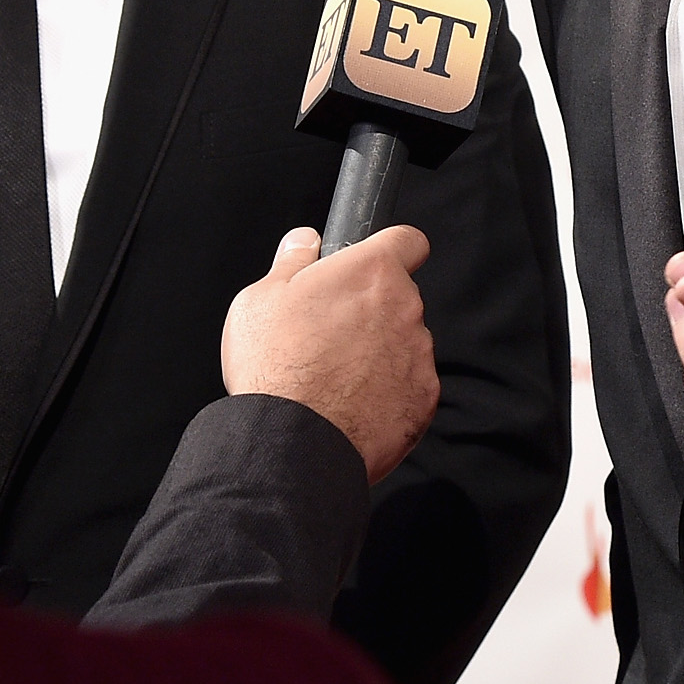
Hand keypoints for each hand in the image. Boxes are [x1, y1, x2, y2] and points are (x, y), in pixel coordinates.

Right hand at [221, 225, 438, 482]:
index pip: (408, 241)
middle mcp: (406, 308)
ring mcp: (419, 356)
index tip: (371, 264)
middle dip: (373, 309)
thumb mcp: (261, 299)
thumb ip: (292, 262)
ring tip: (335, 377)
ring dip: (380, 352)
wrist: (293, 442)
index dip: (390, 249)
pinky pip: (408, 386)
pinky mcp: (423, 400)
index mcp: (373, 272)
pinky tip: (350, 404)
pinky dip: (387, 392)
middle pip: (399, 298)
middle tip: (330, 332)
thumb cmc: (274, 367)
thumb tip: (304, 241)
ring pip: (404, 343)